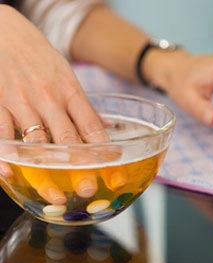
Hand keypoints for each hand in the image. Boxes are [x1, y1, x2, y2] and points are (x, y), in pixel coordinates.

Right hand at [0, 6, 106, 201]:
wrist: (4, 30)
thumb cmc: (40, 56)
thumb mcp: (67, 75)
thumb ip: (83, 106)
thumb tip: (105, 130)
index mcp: (70, 90)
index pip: (91, 125)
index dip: (103, 148)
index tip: (113, 168)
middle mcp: (48, 98)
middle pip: (67, 138)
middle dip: (79, 166)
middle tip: (88, 189)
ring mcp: (21, 101)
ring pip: (36, 141)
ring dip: (46, 170)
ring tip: (56, 194)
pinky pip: (1, 134)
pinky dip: (6, 156)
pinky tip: (11, 175)